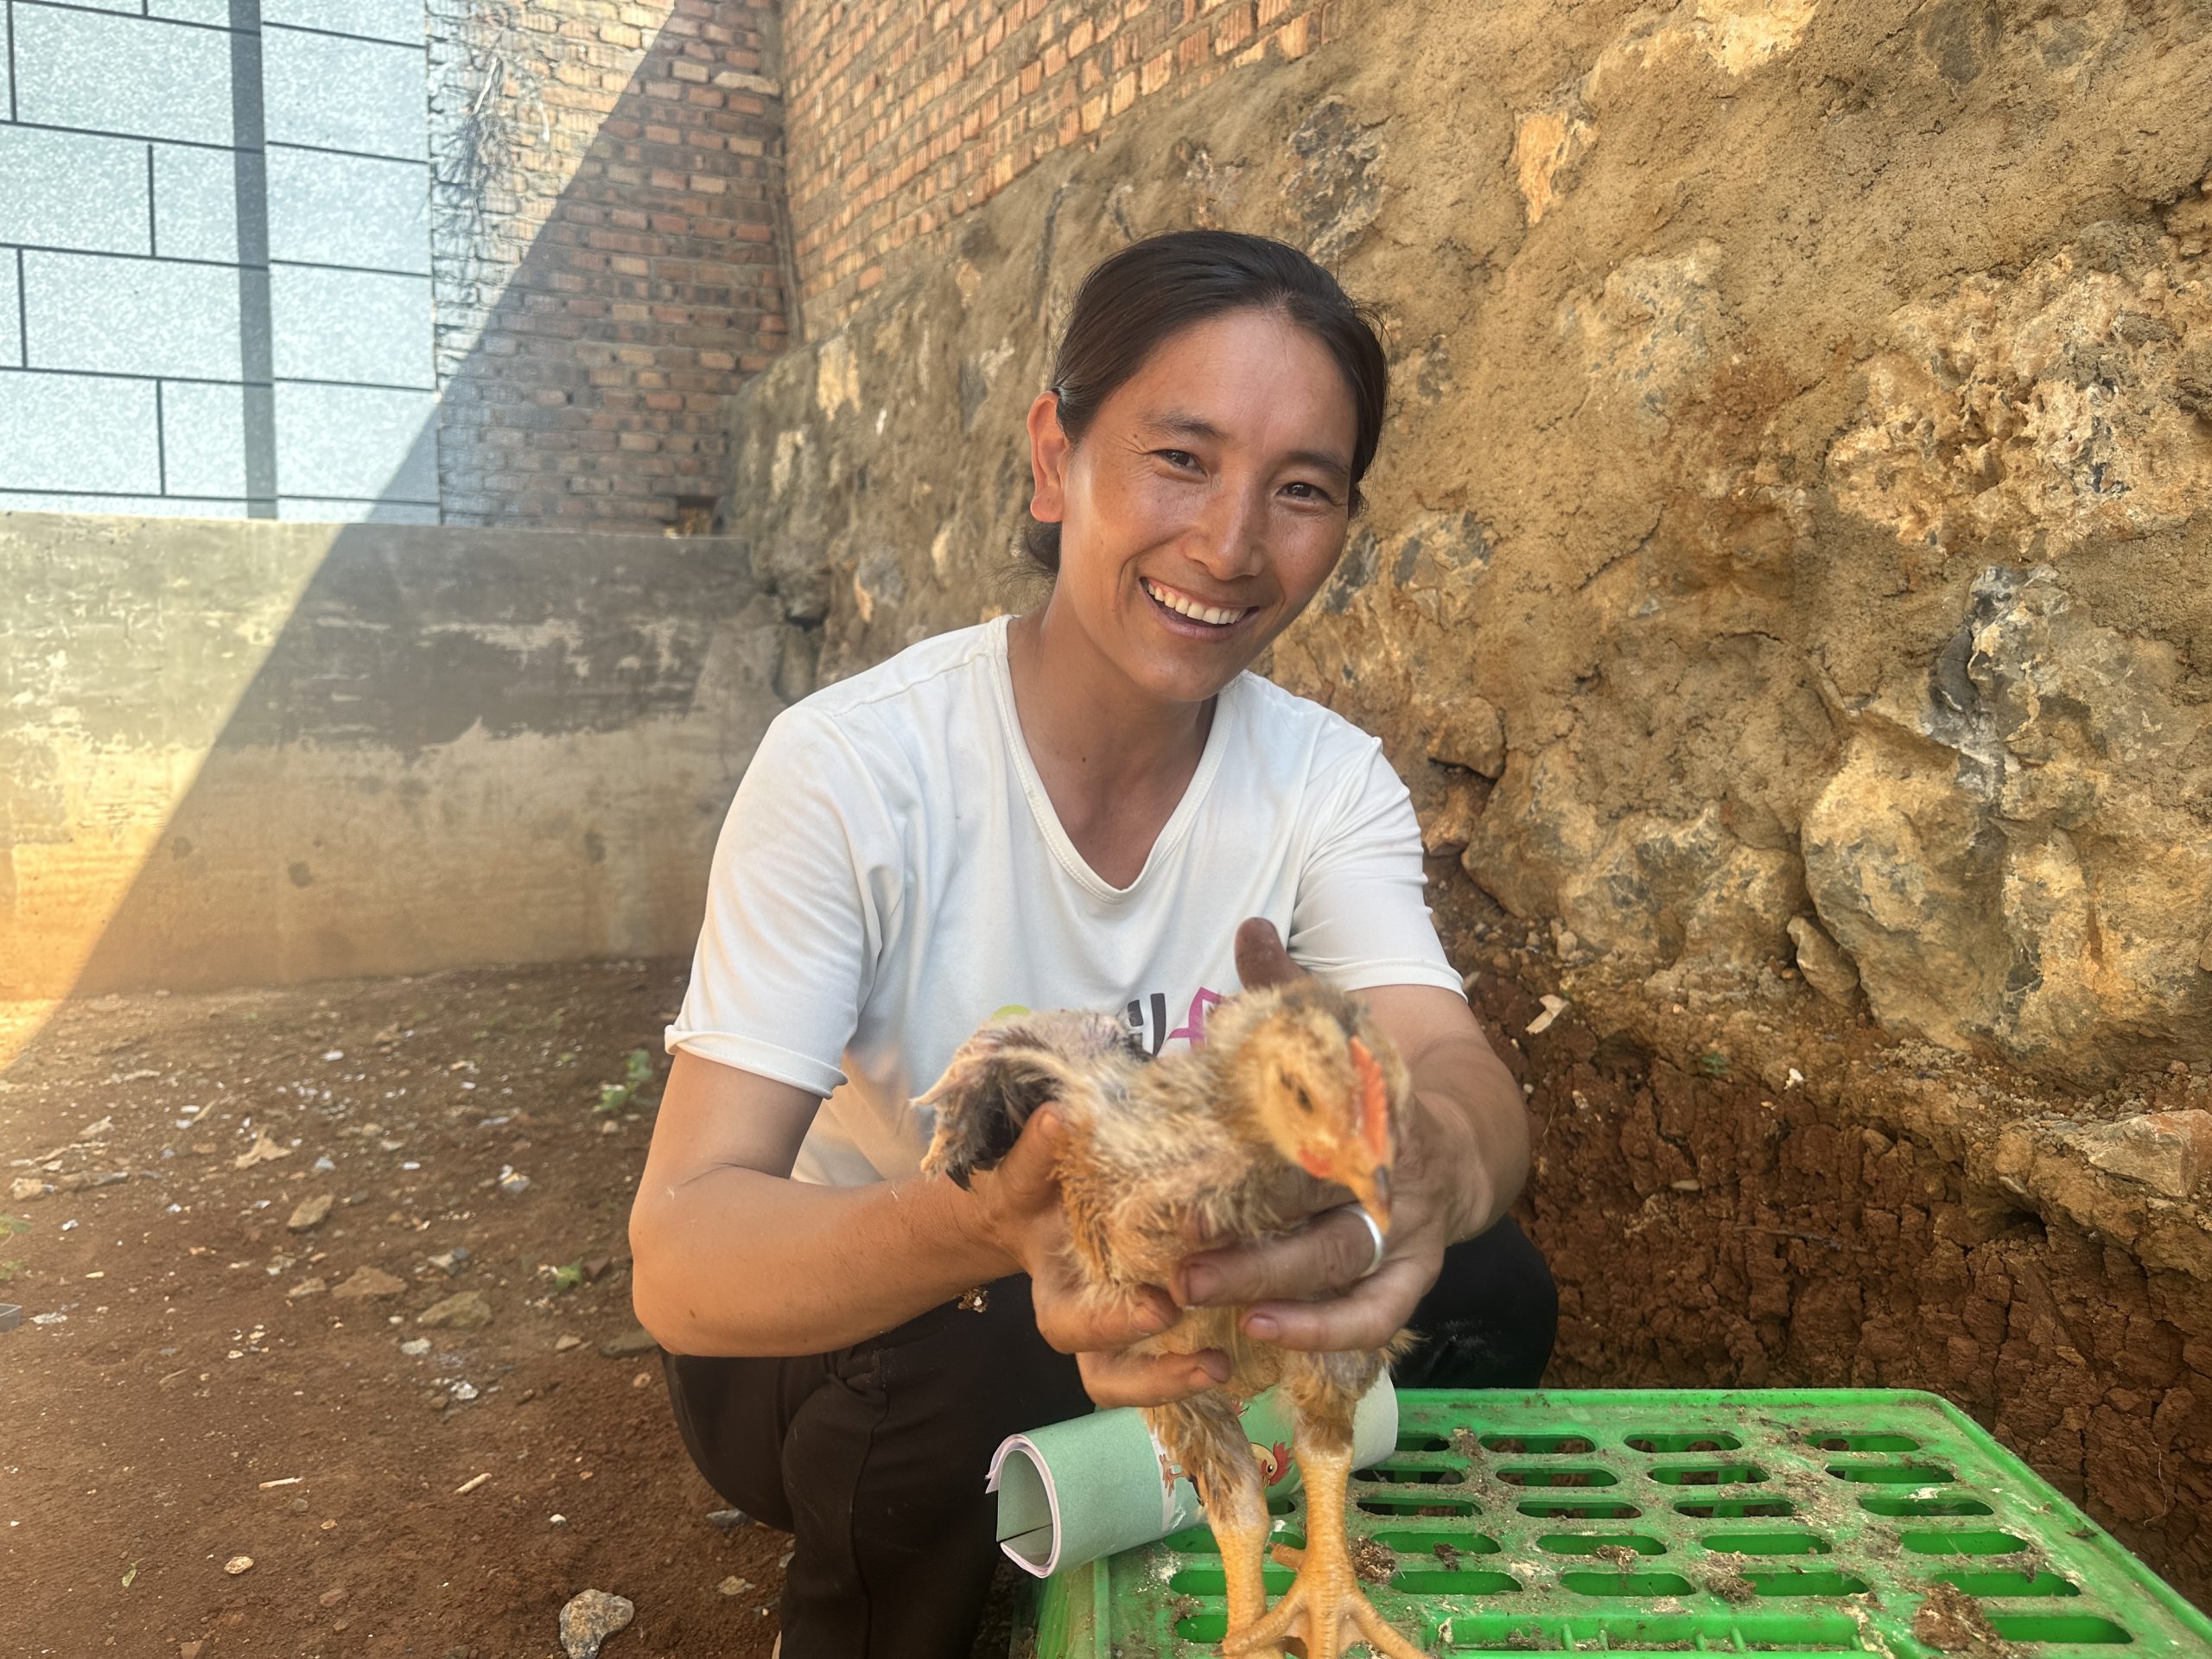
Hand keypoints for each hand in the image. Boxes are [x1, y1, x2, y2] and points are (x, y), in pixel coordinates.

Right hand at [959, 1106, 1230, 1407]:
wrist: (1040, 1206)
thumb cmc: (1036, 1188)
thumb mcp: (1029, 1171)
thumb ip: (1038, 1154)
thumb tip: (1059, 1116)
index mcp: (1055, 1295)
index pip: (1069, 1329)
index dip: (1113, 1327)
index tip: (1161, 1310)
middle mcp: (1087, 1327)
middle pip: (1109, 1376)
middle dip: (1158, 1374)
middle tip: (1210, 1361)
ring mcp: (1121, 1335)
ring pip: (1141, 1382)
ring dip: (1182, 1381)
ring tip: (1227, 1368)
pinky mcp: (1161, 1323)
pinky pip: (1178, 1355)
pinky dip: (1209, 1357)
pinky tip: (1256, 1345)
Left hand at [1170, 919, 1483, 1351]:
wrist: (1460, 1141)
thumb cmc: (1370, 1087)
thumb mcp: (1341, 1029)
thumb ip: (1290, 984)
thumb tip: (1251, 925)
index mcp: (1372, 1109)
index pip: (1327, 1129)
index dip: (1272, 1148)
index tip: (1204, 1161)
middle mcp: (1393, 1177)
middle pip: (1325, 1218)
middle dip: (1256, 1247)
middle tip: (1181, 1262)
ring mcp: (1407, 1233)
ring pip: (1345, 1272)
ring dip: (1278, 1292)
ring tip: (1207, 1299)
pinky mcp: (1412, 1275)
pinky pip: (1374, 1315)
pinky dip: (1325, 1331)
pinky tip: (1262, 1333)